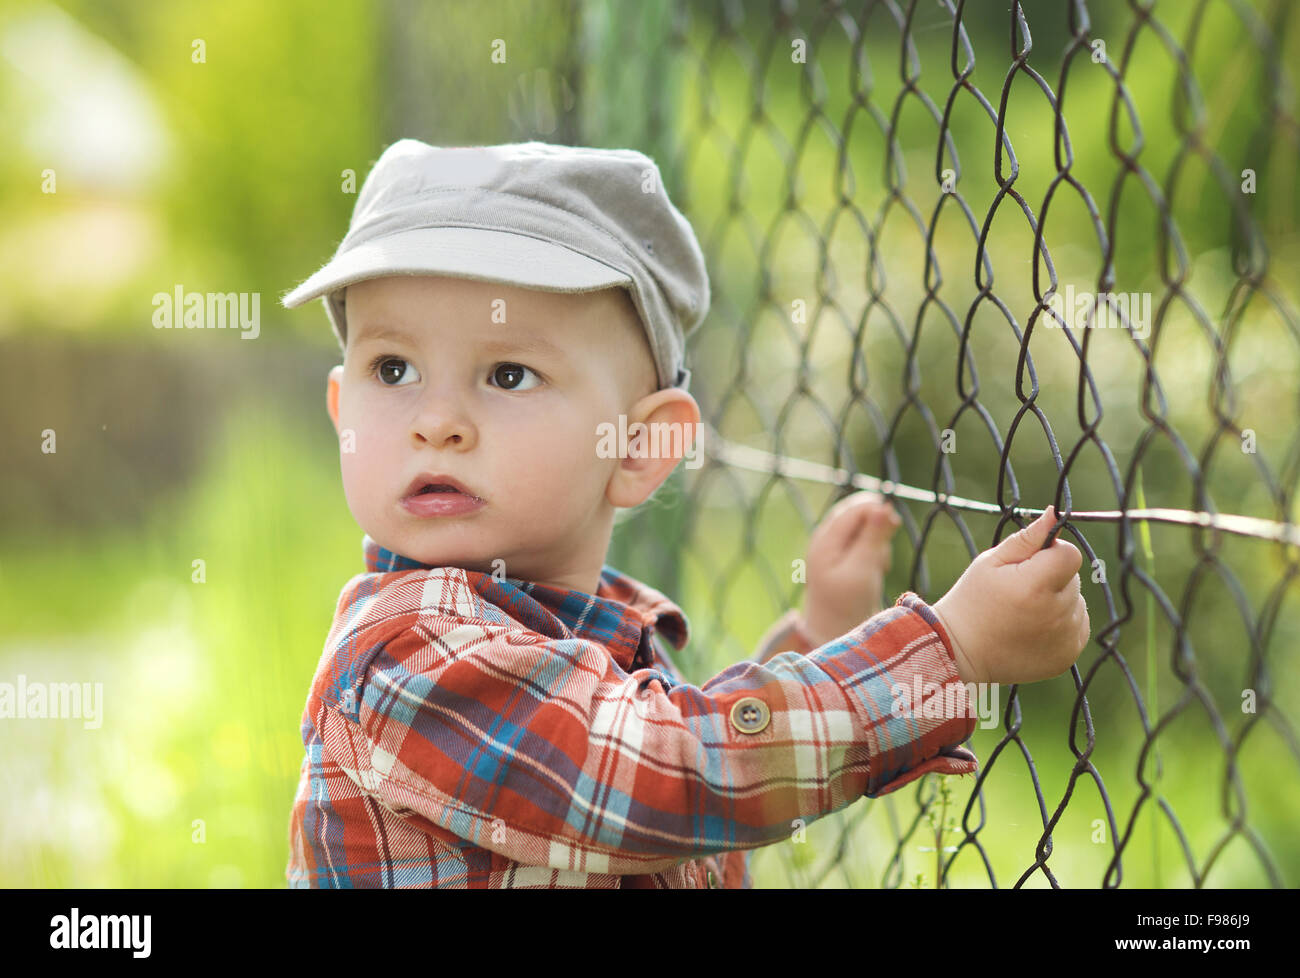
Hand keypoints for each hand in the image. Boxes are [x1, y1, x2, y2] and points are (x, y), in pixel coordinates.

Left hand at [800, 490, 902, 644]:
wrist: (837, 631)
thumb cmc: (848, 603)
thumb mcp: (863, 569)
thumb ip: (872, 537)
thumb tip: (883, 506)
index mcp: (824, 541)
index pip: (853, 509)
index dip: (876, 511)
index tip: (895, 524)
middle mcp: (825, 539)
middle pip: (856, 513)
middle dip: (876, 525)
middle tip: (886, 547)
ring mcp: (833, 547)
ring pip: (862, 527)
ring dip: (877, 540)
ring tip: (879, 565)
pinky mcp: (843, 556)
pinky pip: (863, 541)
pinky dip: (874, 550)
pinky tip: (876, 568)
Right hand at [932, 506, 1089, 685]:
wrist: (961, 651)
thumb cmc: (972, 600)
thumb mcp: (990, 562)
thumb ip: (1027, 539)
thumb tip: (1055, 513)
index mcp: (1034, 586)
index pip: (1070, 555)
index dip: (1052, 553)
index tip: (1029, 564)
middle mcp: (1055, 614)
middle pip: (1073, 578)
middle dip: (1052, 578)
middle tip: (1019, 591)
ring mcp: (1064, 637)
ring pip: (1076, 602)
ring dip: (1058, 601)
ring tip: (1024, 612)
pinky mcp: (1068, 655)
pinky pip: (1078, 625)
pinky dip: (1061, 622)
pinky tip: (1034, 627)